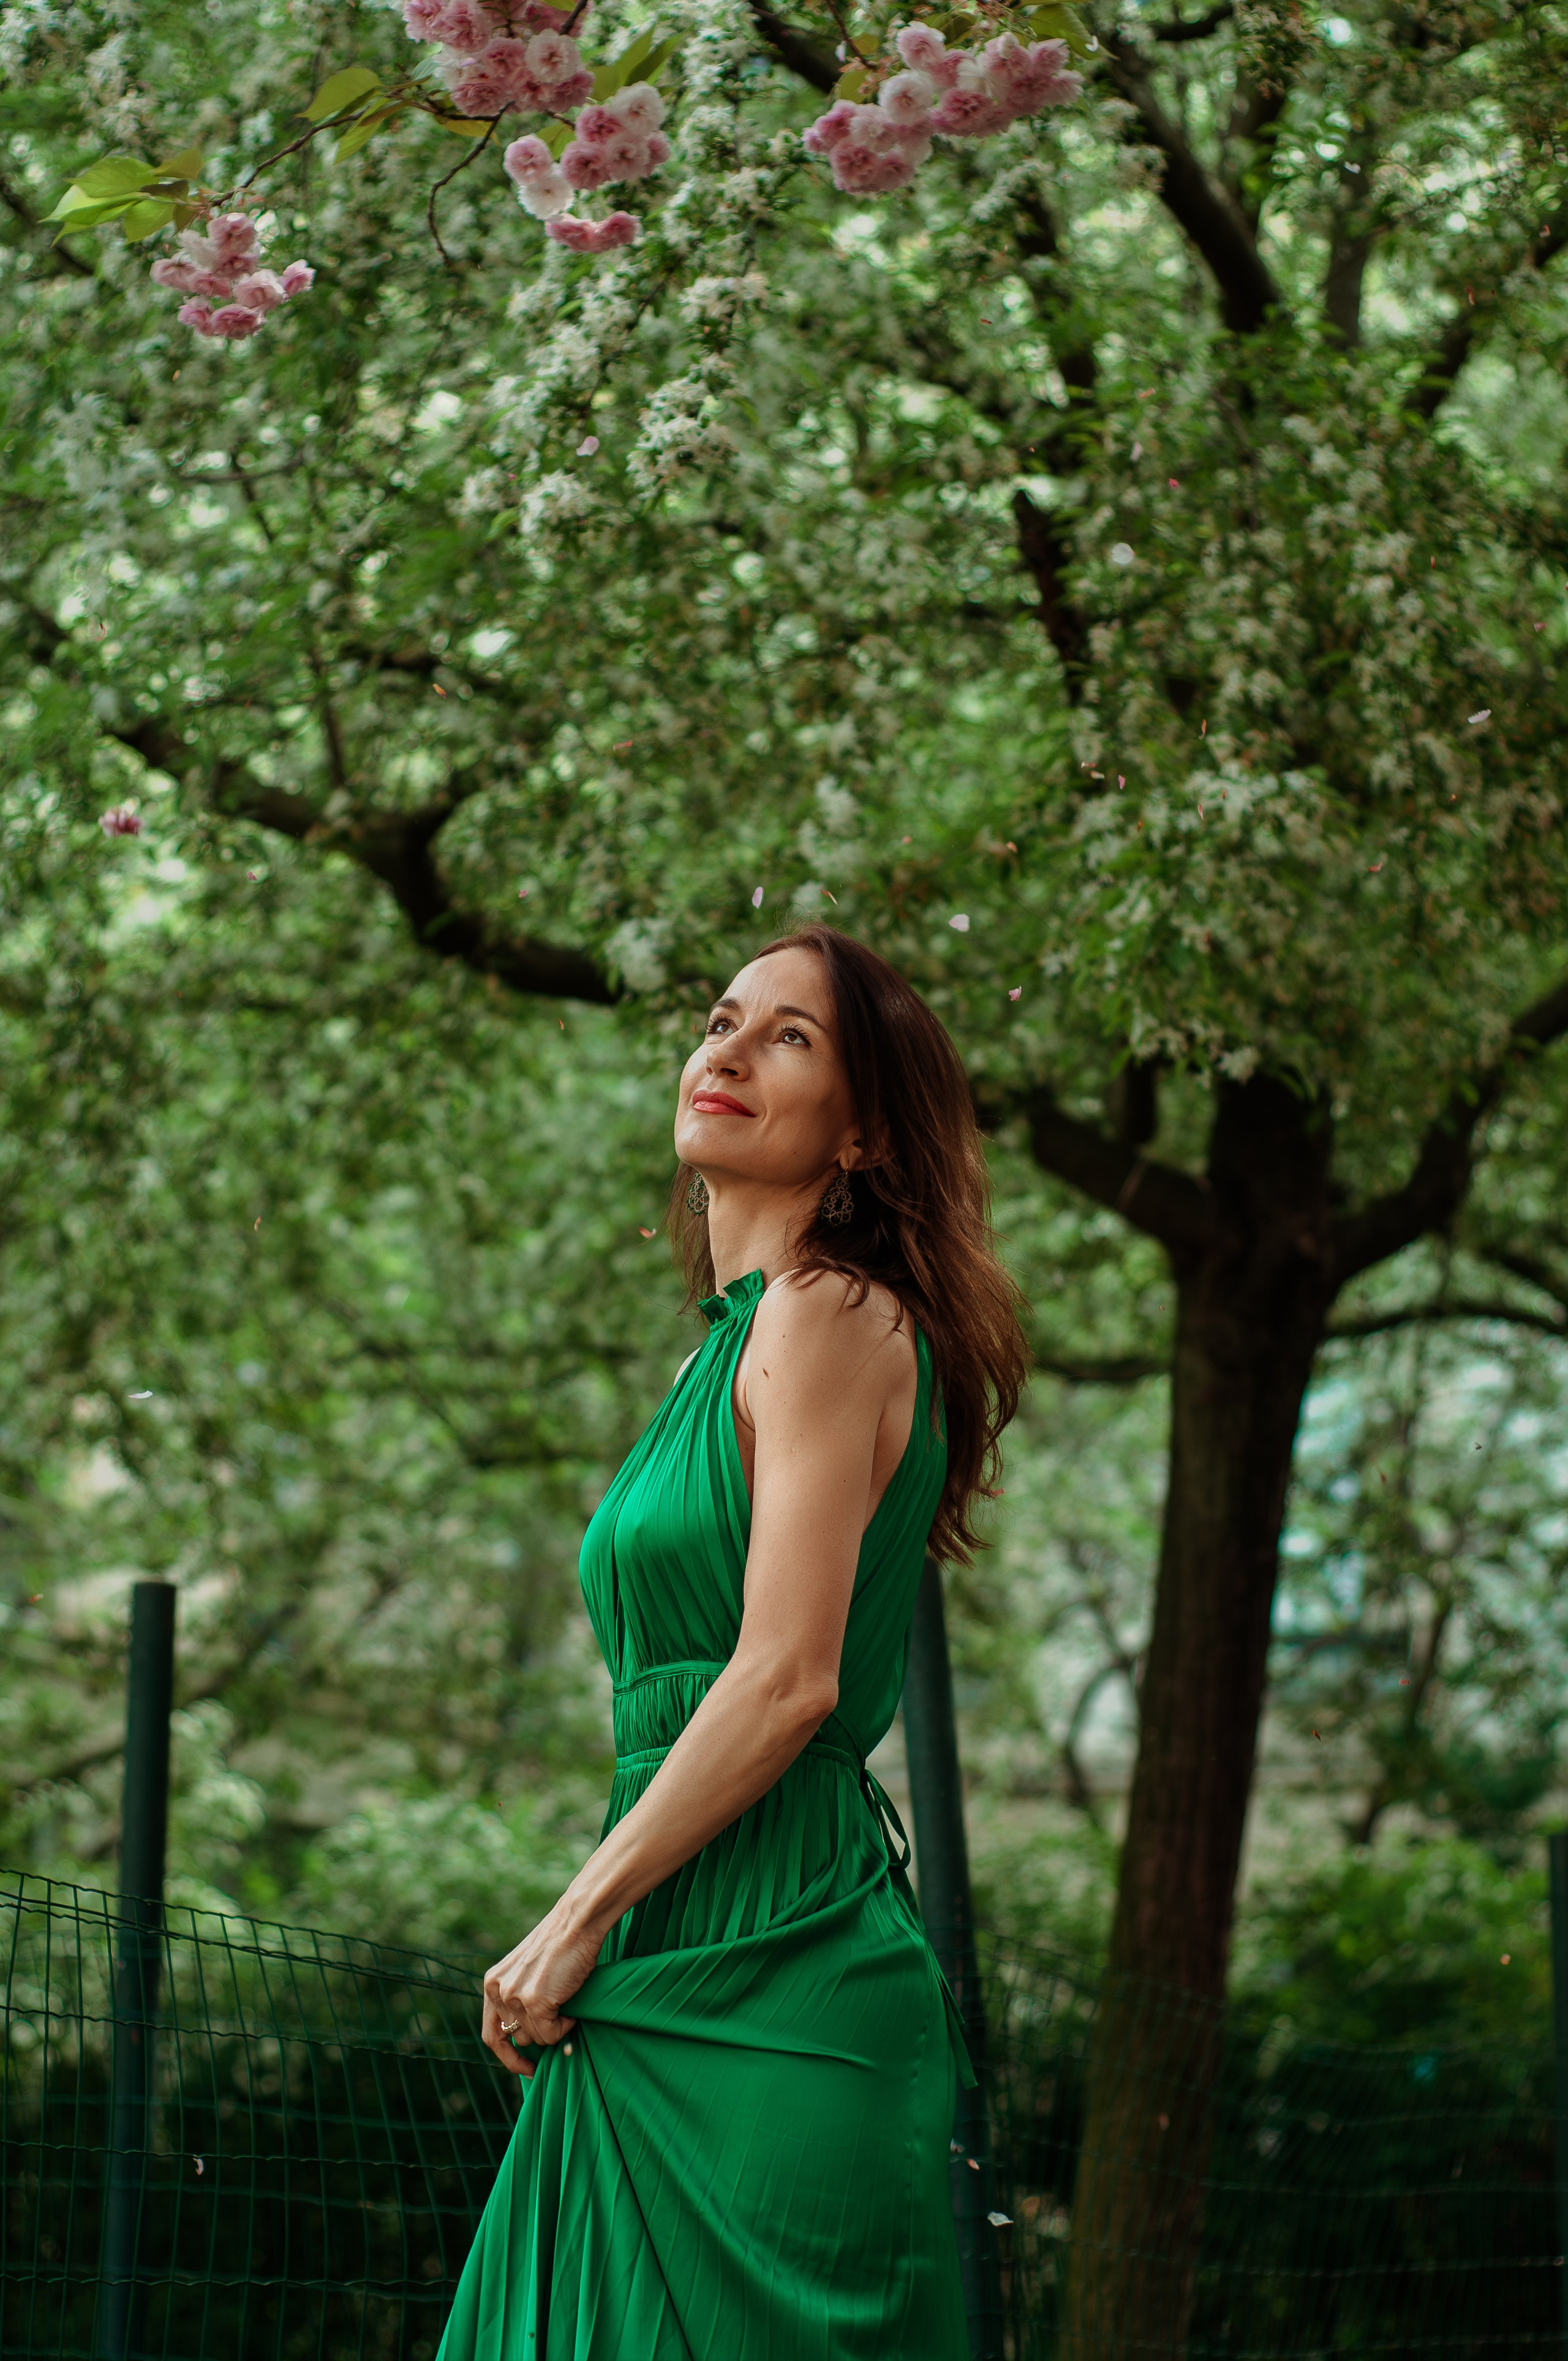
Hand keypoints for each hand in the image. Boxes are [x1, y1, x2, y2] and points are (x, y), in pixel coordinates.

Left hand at [481, 1893, 603, 2077]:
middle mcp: (498, 1990)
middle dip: (541, 2033)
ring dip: (554, 2028)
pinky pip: (551, 2035)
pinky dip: (565, 2027)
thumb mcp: (527, 1972)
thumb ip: (519, 1999)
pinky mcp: (535, 2002)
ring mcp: (515, 1997)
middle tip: (560, 2019)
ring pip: (536, 2039)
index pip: (491, 2035)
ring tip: (565, 2002)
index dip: (508, 2056)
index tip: (526, 2068)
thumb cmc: (560, 1946)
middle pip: (519, 2038)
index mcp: (492, 1983)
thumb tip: (527, 2041)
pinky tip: (571, 2007)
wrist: (577, 1922)